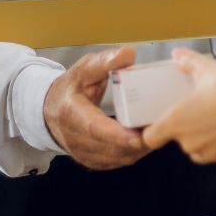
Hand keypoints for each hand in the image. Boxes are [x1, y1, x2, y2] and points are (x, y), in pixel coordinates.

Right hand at [44, 46, 150, 170]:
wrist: (51, 112)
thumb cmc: (71, 88)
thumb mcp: (84, 69)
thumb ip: (105, 61)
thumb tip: (129, 53)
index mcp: (71, 114)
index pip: (95, 128)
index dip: (118, 135)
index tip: (139, 134)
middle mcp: (76, 139)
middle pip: (112, 147)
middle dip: (139, 140)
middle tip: (164, 126)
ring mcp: (85, 154)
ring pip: (119, 157)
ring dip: (141, 147)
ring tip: (160, 130)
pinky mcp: (94, 162)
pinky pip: (120, 161)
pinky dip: (136, 152)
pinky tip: (149, 138)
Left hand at [141, 49, 215, 162]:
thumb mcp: (209, 69)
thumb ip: (189, 62)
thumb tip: (177, 55)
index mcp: (176, 121)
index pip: (150, 138)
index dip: (152, 130)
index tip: (160, 121)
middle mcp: (189, 142)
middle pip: (178, 139)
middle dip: (186, 127)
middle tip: (198, 110)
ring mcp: (209, 152)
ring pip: (198, 147)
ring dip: (203, 137)